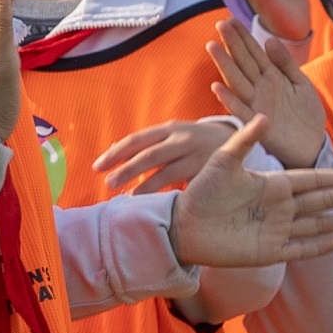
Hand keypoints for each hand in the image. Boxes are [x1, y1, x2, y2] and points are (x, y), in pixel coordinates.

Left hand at [91, 115, 239, 194]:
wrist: (235, 139)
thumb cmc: (194, 142)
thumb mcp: (173, 136)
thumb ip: (148, 144)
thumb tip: (114, 151)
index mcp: (168, 128)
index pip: (137, 139)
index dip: (115, 153)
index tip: (97, 166)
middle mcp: (181, 139)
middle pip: (148, 154)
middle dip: (126, 169)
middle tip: (107, 184)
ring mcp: (195, 155)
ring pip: (165, 171)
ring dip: (144, 186)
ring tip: (127, 197)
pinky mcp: (207, 170)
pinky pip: (183, 184)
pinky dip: (167, 193)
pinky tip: (155, 204)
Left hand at [168, 117, 332, 268]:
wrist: (184, 225)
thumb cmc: (201, 192)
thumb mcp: (223, 162)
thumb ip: (245, 141)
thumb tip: (266, 117)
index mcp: (272, 185)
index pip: (311, 179)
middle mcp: (279, 207)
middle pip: (322, 200)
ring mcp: (276, 230)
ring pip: (317, 225)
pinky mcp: (268, 252)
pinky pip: (299, 249)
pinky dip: (318, 247)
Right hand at [207, 22, 330, 169]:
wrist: (312, 144)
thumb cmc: (306, 113)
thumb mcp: (300, 83)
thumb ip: (286, 62)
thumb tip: (270, 39)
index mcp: (271, 76)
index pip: (254, 52)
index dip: (243, 36)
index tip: (230, 19)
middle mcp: (260, 88)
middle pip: (243, 62)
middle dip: (232, 44)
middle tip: (220, 24)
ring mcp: (256, 104)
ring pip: (237, 81)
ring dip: (224, 65)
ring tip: (212, 46)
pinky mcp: (256, 123)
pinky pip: (240, 110)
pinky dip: (229, 99)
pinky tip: (217, 86)